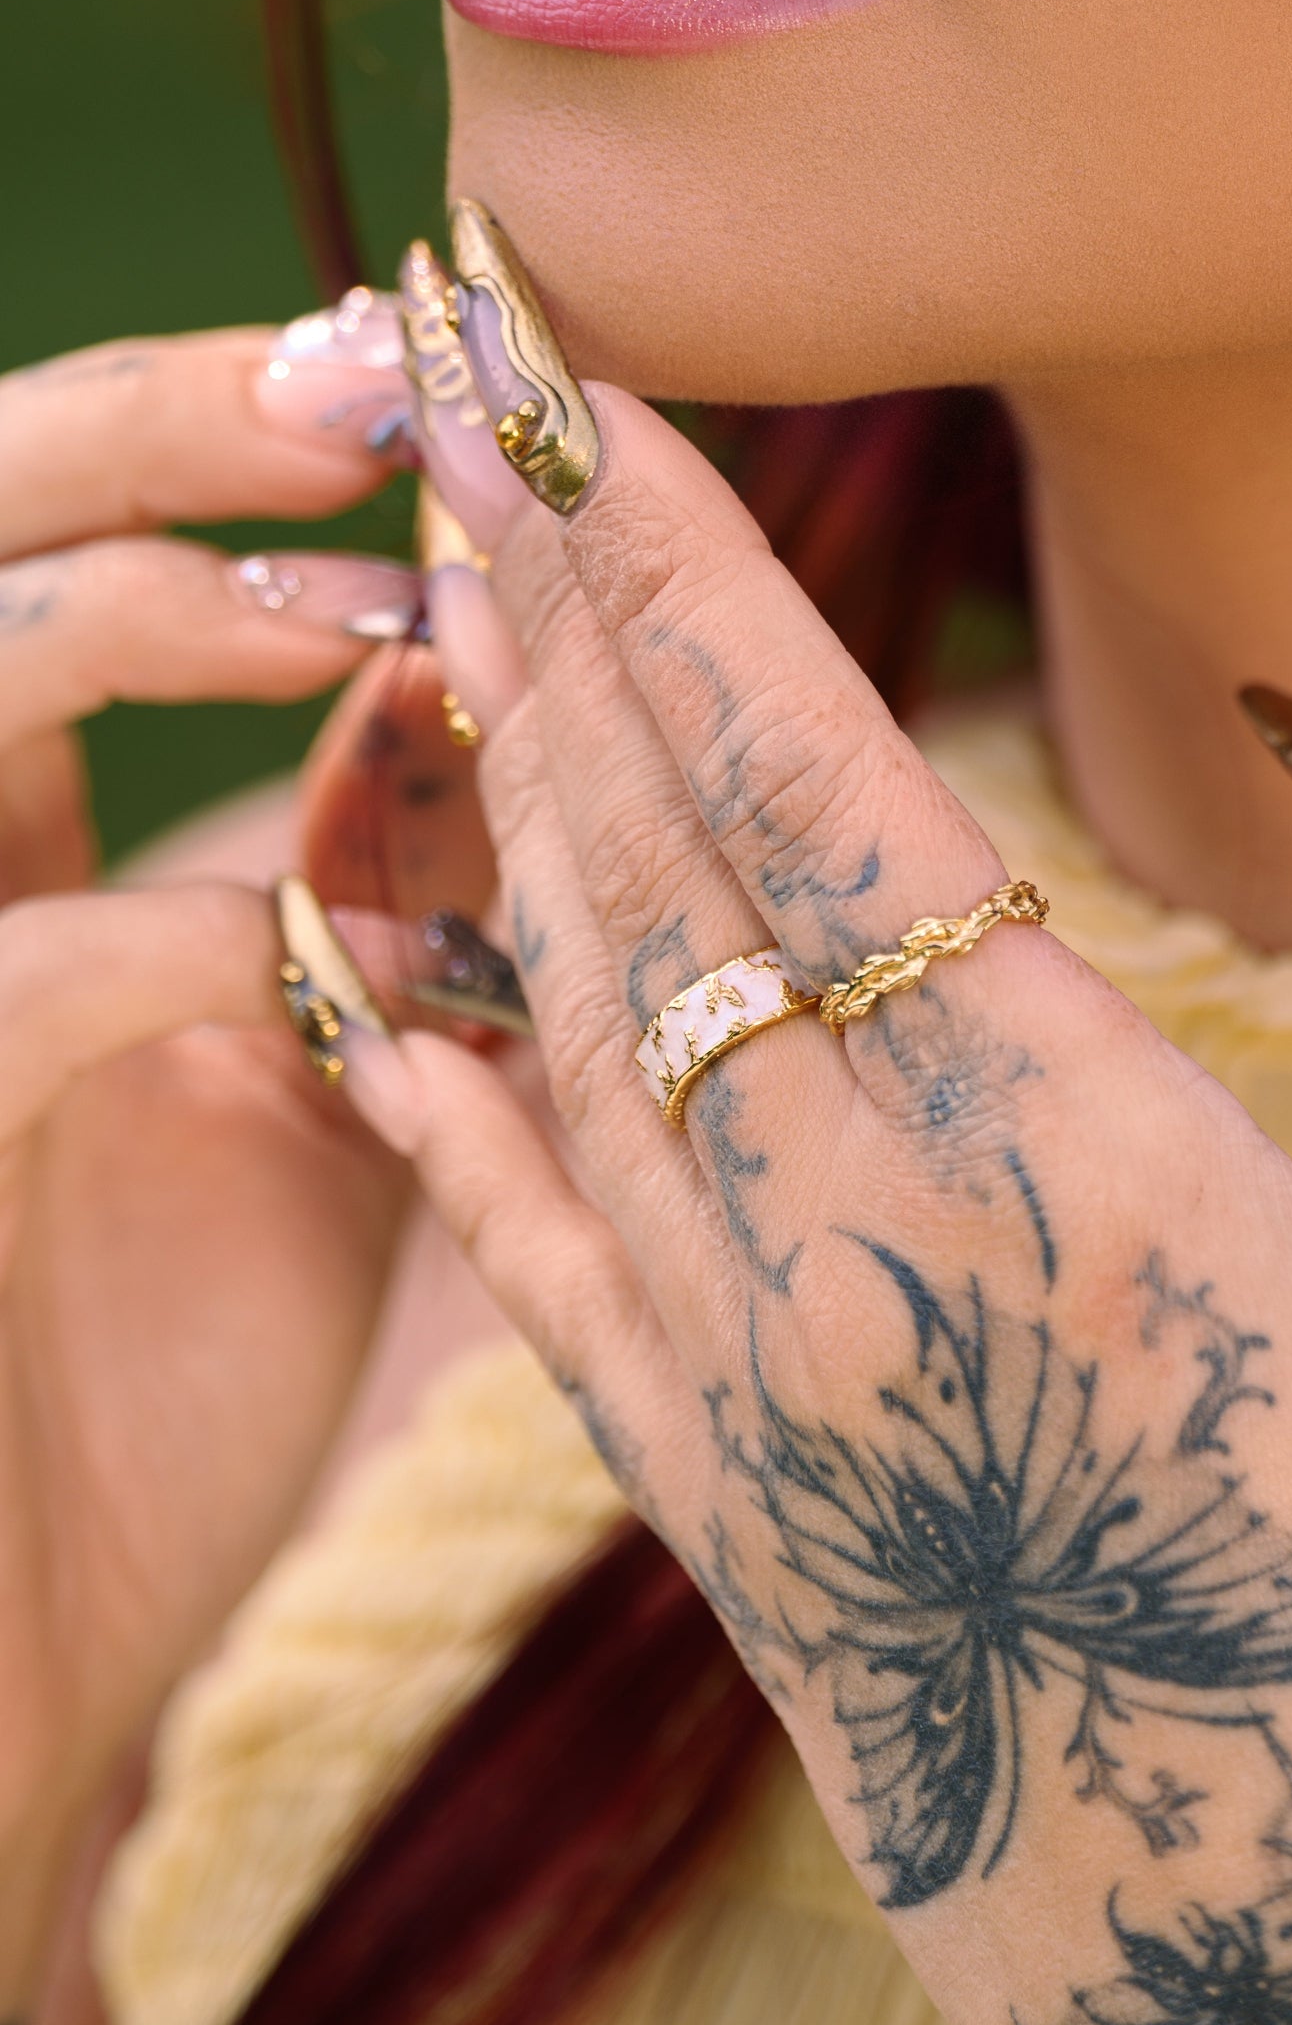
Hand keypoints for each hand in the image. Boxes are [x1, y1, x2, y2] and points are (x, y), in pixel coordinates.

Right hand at [0, 308, 434, 1997]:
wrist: (27, 1658)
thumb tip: (508, 710)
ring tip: (354, 618)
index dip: (206, 424)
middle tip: (360, 386)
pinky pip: (5, 986)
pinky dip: (177, 942)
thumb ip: (375, 904)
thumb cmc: (153, 1380)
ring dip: (147, 614)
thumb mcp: (303, 1094)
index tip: (421, 366)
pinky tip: (338, 965)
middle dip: (140, 424)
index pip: (56, 543)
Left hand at [359, 359, 1291, 2024]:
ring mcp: (764, 1392)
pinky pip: (526, 1259)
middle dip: (544, 585)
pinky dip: (434, 1082)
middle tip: (449, 385)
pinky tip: (353, 952)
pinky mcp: (717, 1516)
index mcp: (1099, 1183)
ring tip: (426, 573)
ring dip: (489, 762)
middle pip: (658, 847)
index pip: (828, 792)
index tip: (582, 390)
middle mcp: (877, 1257)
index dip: (690, 566)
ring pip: (570, 1006)